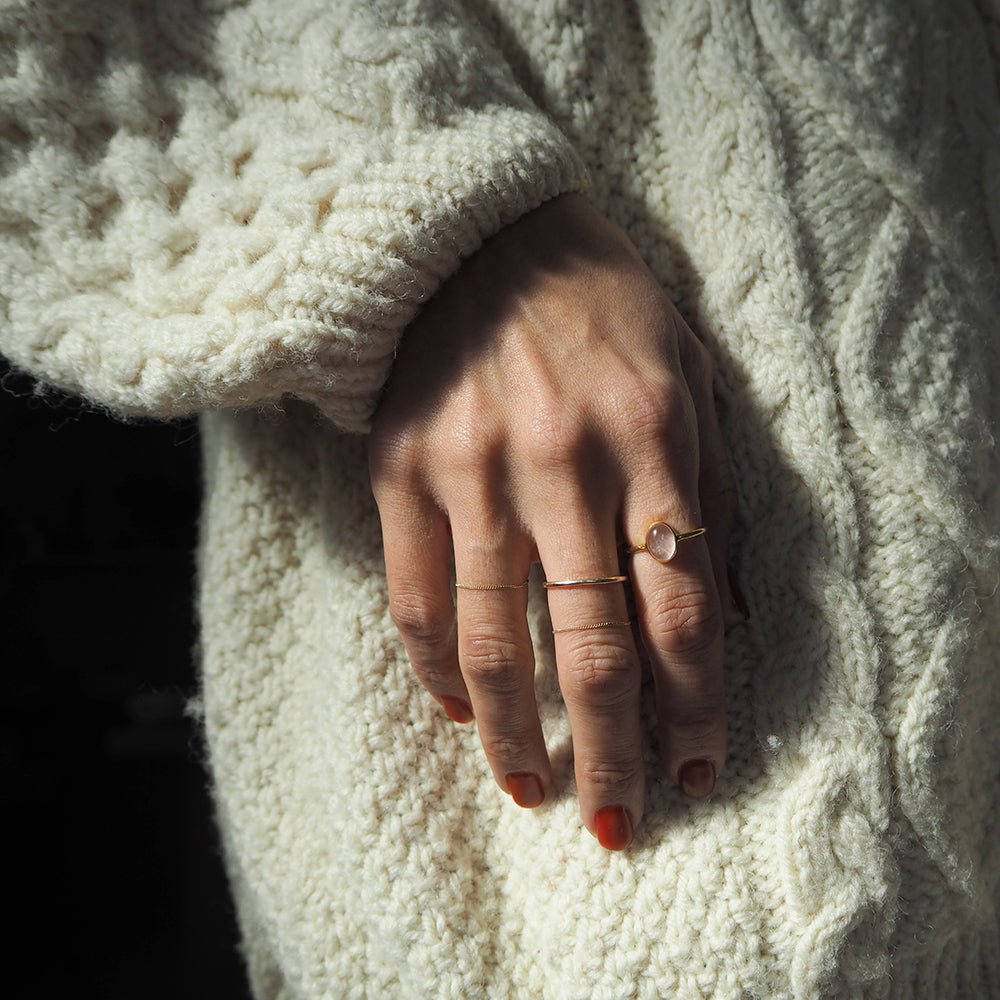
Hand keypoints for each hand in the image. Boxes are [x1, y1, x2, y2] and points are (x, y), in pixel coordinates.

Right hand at [368, 194, 737, 848]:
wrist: (481, 234)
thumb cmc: (603, 306)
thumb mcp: (687, 374)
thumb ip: (709, 490)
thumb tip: (726, 615)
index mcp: (651, 436)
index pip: (683, 610)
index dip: (696, 706)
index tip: (697, 771)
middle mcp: (560, 461)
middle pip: (592, 649)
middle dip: (611, 753)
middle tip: (616, 823)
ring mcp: (469, 469)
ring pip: (494, 643)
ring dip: (514, 734)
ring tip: (532, 788)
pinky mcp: (399, 470)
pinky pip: (415, 598)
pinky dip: (437, 671)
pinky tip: (458, 710)